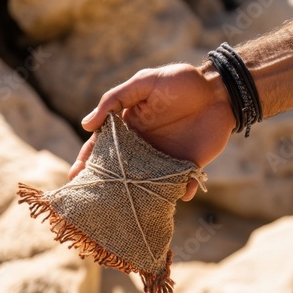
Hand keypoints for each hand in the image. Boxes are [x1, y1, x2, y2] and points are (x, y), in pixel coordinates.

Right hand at [68, 63, 234, 200]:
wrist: (217, 89)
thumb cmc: (179, 81)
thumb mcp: (144, 82)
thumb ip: (115, 99)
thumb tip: (86, 124)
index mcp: (129, 128)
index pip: (103, 147)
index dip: (88, 161)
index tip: (75, 177)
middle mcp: (143, 148)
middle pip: (120, 171)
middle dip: (105, 187)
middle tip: (90, 202)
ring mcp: (165, 159)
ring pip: (145, 184)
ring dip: (136, 197)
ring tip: (124, 211)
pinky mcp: (187, 166)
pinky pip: (180, 185)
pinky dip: (179, 193)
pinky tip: (175, 199)